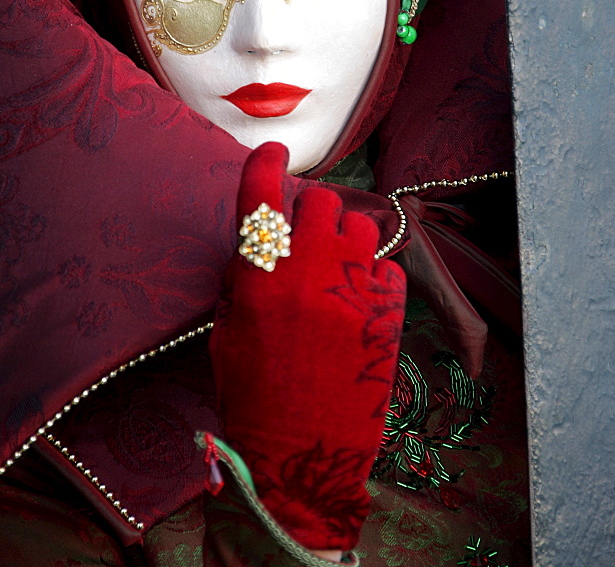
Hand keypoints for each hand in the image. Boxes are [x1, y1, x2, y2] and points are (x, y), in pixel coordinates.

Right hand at [209, 142, 406, 551]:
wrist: (299, 461)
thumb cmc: (252, 398)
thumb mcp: (226, 334)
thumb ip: (243, 279)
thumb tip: (261, 242)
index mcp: (258, 278)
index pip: (262, 196)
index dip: (266, 163)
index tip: (273, 153)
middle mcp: (306, 275)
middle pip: (321, 201)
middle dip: (313, 212)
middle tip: (309, 236)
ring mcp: (351, 294)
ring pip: (361, 227)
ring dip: (347, 240)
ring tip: (337, 271)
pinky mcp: (386, 318)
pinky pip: (388, 269)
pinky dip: (375, 279)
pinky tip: (360, 304)